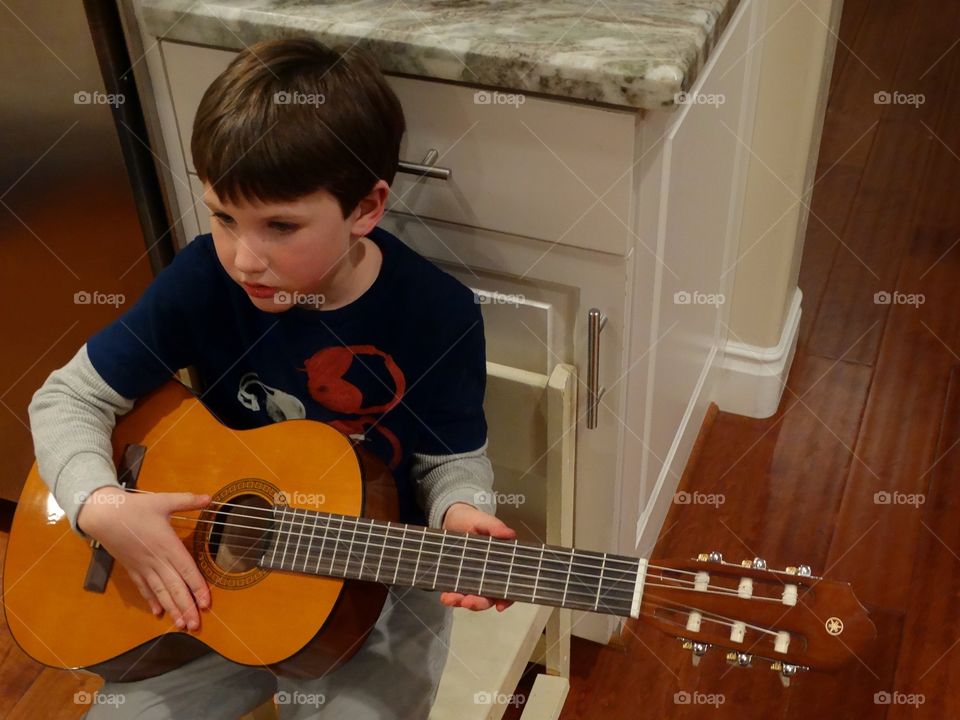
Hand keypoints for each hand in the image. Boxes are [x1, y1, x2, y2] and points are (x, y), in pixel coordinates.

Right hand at [77, 486, 211, 631]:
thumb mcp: (164, 500)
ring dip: (172, 609)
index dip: (197, 588)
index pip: (187, 570)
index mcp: (167, 545)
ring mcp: (143, 567)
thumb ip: (188, 501)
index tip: (206, 604)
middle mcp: (156, 560)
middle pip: (174, 588)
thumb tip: (210, 498)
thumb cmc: (135, 507)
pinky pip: (143, 588)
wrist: (103, 515)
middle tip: (195, 626)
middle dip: (186, 608)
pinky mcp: (132, 569)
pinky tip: (158, 612)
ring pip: (160, 592)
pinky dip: (152, 600)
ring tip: (182, 625)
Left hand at [439, 502, 515, 612]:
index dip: (507, 598)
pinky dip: (451, 597)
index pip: (509, 585)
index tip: (500, 605)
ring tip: (449, 599)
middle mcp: (489, 575)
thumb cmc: (471, 519)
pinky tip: (444, 596)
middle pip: (489, 597)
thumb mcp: (483, 520)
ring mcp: (473, 579)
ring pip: (472, 598)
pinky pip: (457, 593)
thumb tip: (510, 533)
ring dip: (462, 602)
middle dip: (479, 603)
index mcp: (501, 562)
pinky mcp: (458, 579)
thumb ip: (495, 526)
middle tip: (468, 602)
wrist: (451, 519)